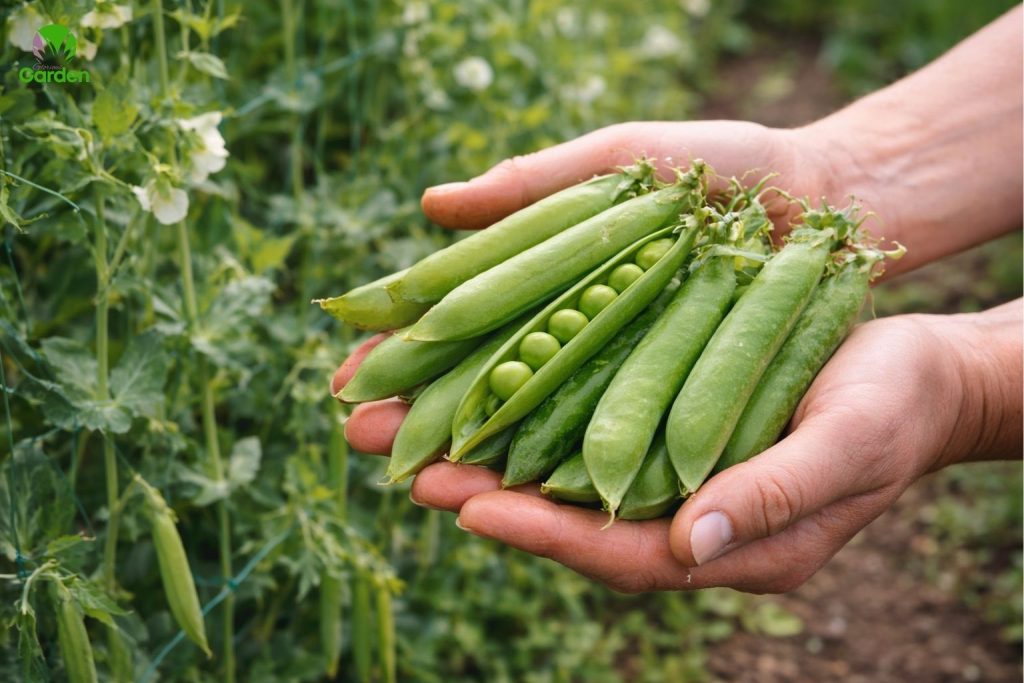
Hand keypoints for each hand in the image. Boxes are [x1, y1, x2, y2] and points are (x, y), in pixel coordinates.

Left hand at [340, 302, 1020, 592]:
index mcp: (727, 545)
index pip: (618, 553)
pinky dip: (529, 410)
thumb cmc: (892, 410)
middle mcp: (684, 517)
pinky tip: (480, 384)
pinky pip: (583, 427)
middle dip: (478, 487)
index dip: (543, 533)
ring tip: (403, 420)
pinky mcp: (665, 424)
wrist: (918, 374)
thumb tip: (685, 546)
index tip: (466, 506)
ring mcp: (671, 473)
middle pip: (567, 514)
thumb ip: (770, 499)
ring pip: (562, 471)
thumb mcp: (846, 448)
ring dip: (484, 446)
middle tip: (392, 453)